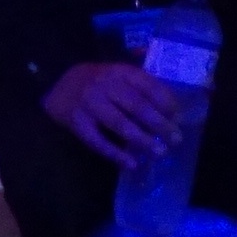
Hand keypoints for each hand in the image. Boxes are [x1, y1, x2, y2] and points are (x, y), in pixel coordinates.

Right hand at [44, 60, 184, 167]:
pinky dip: (116, 154)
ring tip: (159, 153)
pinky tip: (132, 164)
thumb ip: (142, 84)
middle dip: (159, 124)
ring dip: (142, 140)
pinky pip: (98, 141)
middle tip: (175, 139)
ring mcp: (89, 104)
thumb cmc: (97, 82)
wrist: (58, 85)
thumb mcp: (118, 74)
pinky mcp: (77, 122)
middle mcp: (104, 85)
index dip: (166, 103)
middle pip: (136, 106)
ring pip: (119, 124)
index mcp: (119, 72)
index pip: (148, 86)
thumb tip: (174, 108)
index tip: (178, 118)